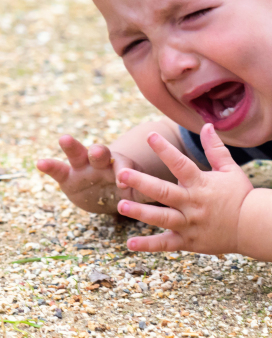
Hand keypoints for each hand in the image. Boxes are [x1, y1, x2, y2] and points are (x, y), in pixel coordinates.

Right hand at [37, 136, 154, 213]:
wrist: (109, 196)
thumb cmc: (128, 192)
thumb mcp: (138, 194)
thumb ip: (146, 194)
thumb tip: (165, 199)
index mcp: (123, 166)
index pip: (124, 166)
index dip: (124, 172)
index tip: (123, 182)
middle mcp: (103, 163)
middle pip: (101, 153)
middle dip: (100, 152)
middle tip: (100, 152)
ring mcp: (84, 167)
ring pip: (78, 154)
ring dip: (73, 147)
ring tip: (65, 138)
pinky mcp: (68, 176)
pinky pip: (58, 170)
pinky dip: (50, 166)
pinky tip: (40, 162)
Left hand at [116, 124, 252, 254]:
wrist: (254, 225)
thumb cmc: (242, 195)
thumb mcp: (230, 169)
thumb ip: (215, 149)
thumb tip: (206, 125)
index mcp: (202, 184)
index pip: (181, 164)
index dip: (165, 149)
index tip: (150, 136)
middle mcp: (193, 203)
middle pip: (164, 191)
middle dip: (142, 182)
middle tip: (122, 173)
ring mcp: (190, 224)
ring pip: (161, 218)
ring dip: (141, 212)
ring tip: (121, 205)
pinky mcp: (188, 241)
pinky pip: (166, 244)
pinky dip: (148, 245)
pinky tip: (130, 243)